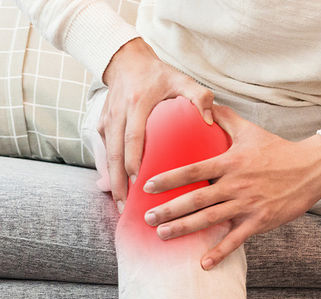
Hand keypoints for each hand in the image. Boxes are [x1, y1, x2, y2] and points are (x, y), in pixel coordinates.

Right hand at [97, 37, 214, 212]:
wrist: (126, 62)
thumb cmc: (158, 74)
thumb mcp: (181, 79)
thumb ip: (199, 96)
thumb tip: (210, 121)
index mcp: (137, 104)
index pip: (132, 136)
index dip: (133, 160)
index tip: (138, 183)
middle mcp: (118, 113)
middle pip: (114, 153)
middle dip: (118, 182)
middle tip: (125, 206)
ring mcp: (107, 120)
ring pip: (106, 155)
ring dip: (111, 181)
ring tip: (119, 204)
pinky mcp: (102, 124)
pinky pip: (103, 151)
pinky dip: (107, 171)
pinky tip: (115, 188)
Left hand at [142, 105, 320, 269]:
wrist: (311, 168)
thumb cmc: (278, 150)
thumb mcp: (250, 130)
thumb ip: (226, 118)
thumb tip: (206, 102)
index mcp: (230, 162)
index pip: (192, 170)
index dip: (168, 178)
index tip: (147, 186)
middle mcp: (235, 184)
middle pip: (195, 199)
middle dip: (169, 209)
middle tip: (147, 218)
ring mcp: (247, 205)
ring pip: (210, 219)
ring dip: (184, 228)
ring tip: (162, 235)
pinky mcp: (260, 221)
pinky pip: (236, 240)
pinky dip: (220, 252)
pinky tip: (203, 264)